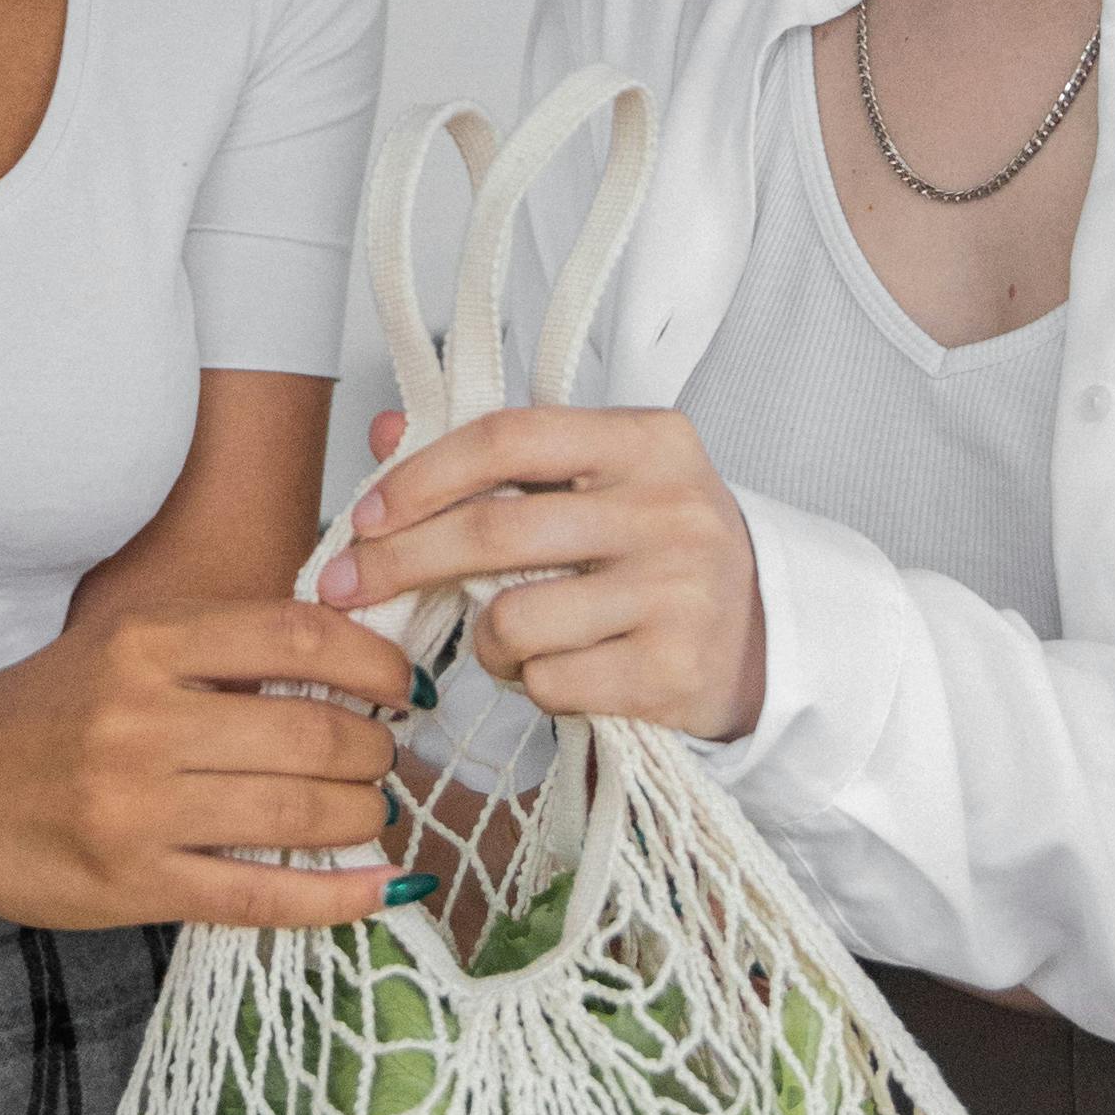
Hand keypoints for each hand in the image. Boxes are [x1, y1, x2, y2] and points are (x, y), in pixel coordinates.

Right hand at [0, 595, 412, 933]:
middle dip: (375, 753)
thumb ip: (222, 650)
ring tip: (369, 815)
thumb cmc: (46, 714)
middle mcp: (143, 717)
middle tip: (383, 762)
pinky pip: (260, 895)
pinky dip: (334, 896)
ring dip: (362, 818)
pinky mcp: (131, 883)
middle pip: (315, 734)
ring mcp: (136, 806)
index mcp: (147, 642)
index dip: (378, 664)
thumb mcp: (124, 647)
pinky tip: (376, 887)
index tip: (407, 688)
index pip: (300, 637)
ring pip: (299, 814)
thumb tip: (357, 664)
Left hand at [317, 399, 769, 741]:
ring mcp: (679, 592)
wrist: (769, 639)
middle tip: (346, 585)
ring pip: (514, 619)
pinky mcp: (675, 672)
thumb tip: (383, 430)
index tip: (366, 512)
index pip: (512, 437)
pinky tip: (561, 672)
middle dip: (399, 562)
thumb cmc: (658, 552)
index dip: (423, 474)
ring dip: (485, 641)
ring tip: (512, 639)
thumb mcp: (596, 487)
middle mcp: (672, 509)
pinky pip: (550, 682)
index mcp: (649, 441)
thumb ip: (497, 459)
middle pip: (494, 532)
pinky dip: (533, 684)